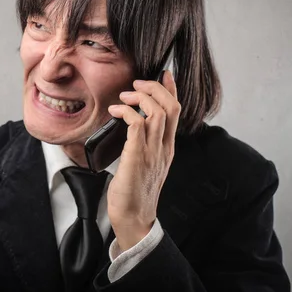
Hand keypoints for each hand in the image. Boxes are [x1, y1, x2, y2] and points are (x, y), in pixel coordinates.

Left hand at [106, 71, 180, 251]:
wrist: (133, 217)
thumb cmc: (134, 191)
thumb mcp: (145, 163)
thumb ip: (145, 144)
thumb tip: (132, 123)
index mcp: (167, 148)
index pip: (176, 112)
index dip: (172, 89)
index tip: (164, 74)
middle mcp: (164, 147)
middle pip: (170, 107)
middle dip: (155, 88)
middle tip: (137, 84)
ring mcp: (152, 152)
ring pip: (157, 112)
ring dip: (140, 97)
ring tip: (125, 96)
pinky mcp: (137, 156)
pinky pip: (137, 124)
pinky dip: (126, 112)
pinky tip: (115, 111)